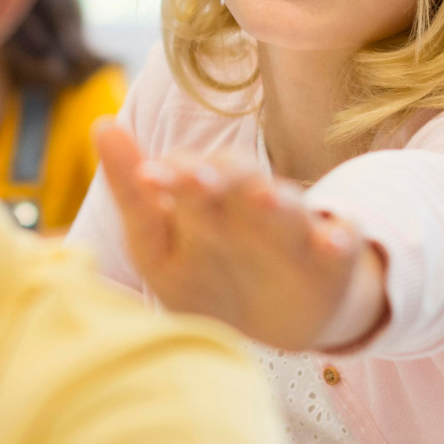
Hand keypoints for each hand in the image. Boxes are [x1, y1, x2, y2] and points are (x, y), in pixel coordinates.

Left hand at [96, 120, 377, 351]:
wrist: (278, 318)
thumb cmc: (207, 273)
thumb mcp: (160, 246)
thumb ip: (135, 196)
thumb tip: (103, 125)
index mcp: (205, 200)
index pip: (187, 175)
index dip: (169, 176)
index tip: (147, 177)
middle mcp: (248, 206)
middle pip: (237, 179)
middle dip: (219, 177)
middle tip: (197, 179)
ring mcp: (292, 230)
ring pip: (287, 207)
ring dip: (278, 201)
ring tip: (265, 197)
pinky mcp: (332, 259)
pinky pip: (340, 243)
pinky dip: (339, 239)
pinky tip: (334, 241)